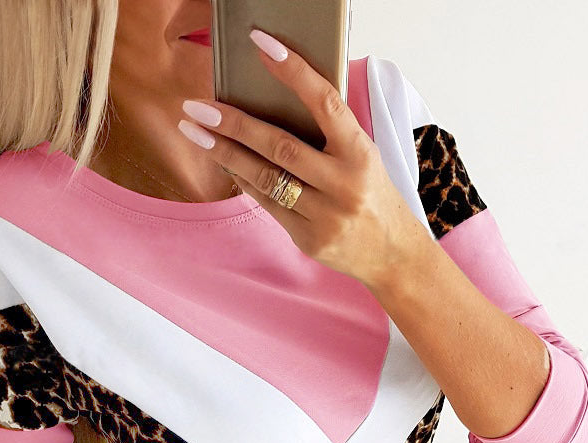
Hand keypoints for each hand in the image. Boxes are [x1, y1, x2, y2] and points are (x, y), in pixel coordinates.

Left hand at [177, 29, 422, 292]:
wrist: (393, 254)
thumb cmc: (372, 193)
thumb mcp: (363, 155)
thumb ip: (329, 132)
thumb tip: (277, 97)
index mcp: (360, 152)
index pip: (324, 102)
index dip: (293, 71)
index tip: (261, 45)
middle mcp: (343, 184)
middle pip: (280, 146)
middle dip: (234, 123)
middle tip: (198, 106)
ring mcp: (325, 216)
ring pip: (266, 178)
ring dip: (225, 153)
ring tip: (194, 131)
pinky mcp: (308, 239)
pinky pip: (268, 204)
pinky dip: (243, 180)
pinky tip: (223, 161)